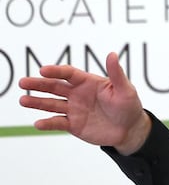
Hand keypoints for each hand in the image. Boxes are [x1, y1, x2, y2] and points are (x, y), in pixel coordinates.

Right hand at [18, 51, 150, 153]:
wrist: (130, 129)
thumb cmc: (129, 106)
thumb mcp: (125, 89)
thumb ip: (116, 73)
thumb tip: (112, 54)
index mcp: (88, 82)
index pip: (68, 74)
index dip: (56, 71)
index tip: (43, 70)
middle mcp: (77, 94)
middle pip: (54, 87)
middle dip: (38, 84)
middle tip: (23, 82)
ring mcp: (74, 109)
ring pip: (51, 104)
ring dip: (37, 102)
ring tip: (23, 100)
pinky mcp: (73, 124)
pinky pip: (57, 122)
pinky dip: (47, 123)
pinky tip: (38, 123)